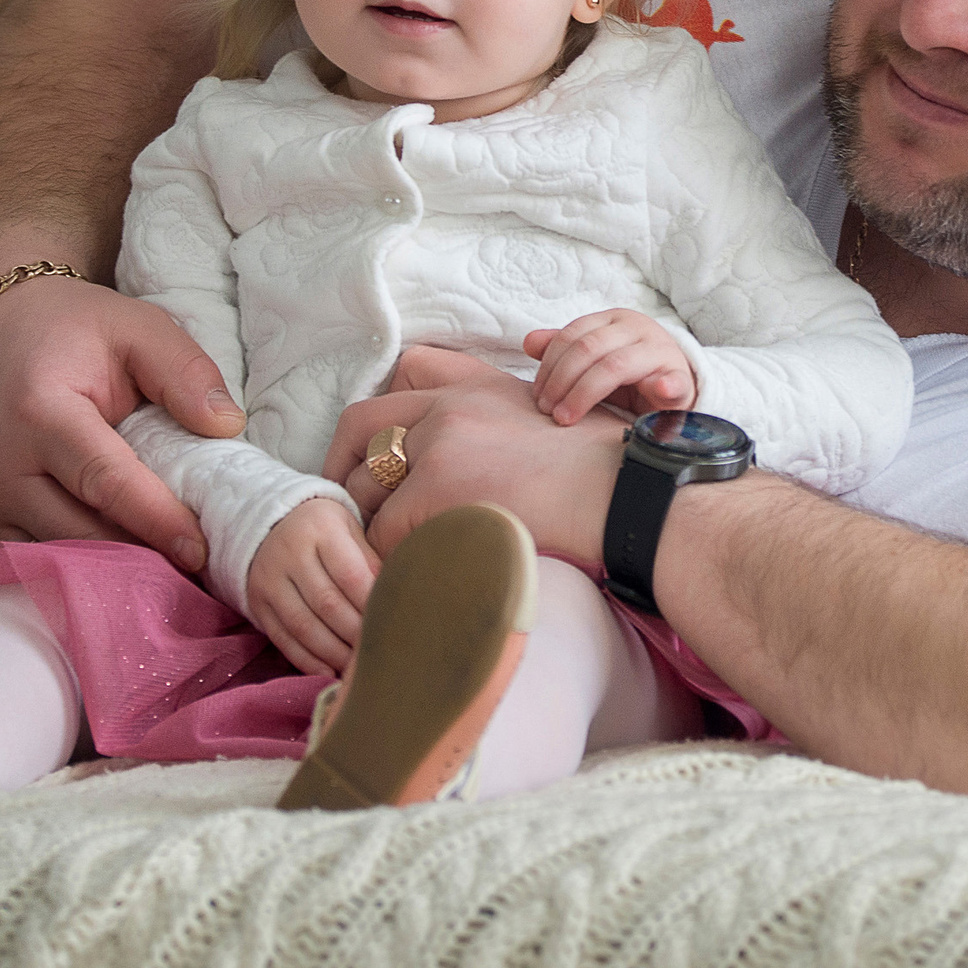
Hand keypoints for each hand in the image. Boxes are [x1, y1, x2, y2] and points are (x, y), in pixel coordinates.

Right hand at [0, 273, 244, 569]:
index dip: (155, 519)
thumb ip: (184, 371)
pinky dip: (88, 569)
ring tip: (175, 571)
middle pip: (82, 533)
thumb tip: (227, 427)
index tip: (200, 549)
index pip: (104, 480)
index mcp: (39, 411)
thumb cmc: (72, 330)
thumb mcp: (137, 327)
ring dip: (119, 570)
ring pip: (61, 558)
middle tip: (204, 569)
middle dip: (143, 556)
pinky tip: (133, 565)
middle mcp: (3, 467)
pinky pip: (43, 563)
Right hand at [247, 498, 379, 676]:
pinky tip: (328, 673)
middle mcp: (290, 553)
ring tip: (355, 666)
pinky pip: (283, 638)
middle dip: (354, 633)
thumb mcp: (350, 530)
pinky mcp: (258, 604)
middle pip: (327, 603)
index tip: (389, 625)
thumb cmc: (325, 531)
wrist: (271, 524)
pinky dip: (307, 661)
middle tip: (377, 651)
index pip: (350, 575)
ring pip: (303, 626)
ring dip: (333, 652)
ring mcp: (269, 580)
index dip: (370, 605)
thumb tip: (392, 601)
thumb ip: (370, 561)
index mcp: (320, 529)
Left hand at [326, 346, 624, 562]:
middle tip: (349, 517)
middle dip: (344, 477)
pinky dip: (389, 557)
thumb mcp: (546, 426)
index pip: (386, 401)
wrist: (622, 493)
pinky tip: (406, 574)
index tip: (359, 473)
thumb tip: (472, 468)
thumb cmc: (601, 474)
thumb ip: (498, 430)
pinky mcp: (438, 488)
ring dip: (368, 526)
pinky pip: (385, 530)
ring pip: (367, 489)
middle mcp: (448, 409)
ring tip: (381, 557)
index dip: (361, 441)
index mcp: (470, 392)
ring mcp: (439, 446)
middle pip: (362, 435)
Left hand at [523, 309, 695, 425]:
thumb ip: (564, 351)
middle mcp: (637, 328)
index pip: (573, 335)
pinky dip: (666, 386)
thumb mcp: (594, 361)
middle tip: (548, 411)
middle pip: (589, 348)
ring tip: (567, 417)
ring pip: (616, 365)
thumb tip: (529, 342)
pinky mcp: (681, 377)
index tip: (538, 397)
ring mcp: (660, 351)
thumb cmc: (629, 376)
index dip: (549, 366)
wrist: (675, 388)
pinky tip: (659, 391)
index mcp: (613, 320)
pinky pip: (674, 380)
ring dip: (585, 394)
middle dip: (562, 382)